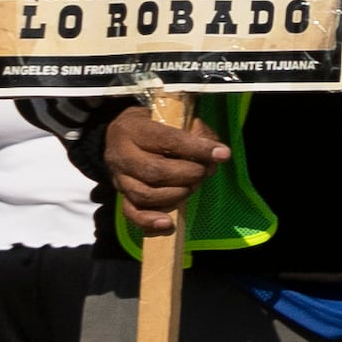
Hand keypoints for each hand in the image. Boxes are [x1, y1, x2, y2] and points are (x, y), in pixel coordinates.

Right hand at [104, 100, 228, 241]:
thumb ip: (198, 132)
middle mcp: (122, 155)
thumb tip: (217, 152)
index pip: (167, 140)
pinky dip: (150, 221)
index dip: (197, 149)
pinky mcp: (121, 196)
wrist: (119, 135)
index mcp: (134, 130)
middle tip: (204, 172)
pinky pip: (132, 213)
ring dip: (177, 195)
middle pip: (155, 172)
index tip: (222, 154)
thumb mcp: (175, 118)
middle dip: (188, 175)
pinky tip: (168, 223)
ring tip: (192, 187)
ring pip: (145, 194)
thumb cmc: (156, 125)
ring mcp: (119, 178)